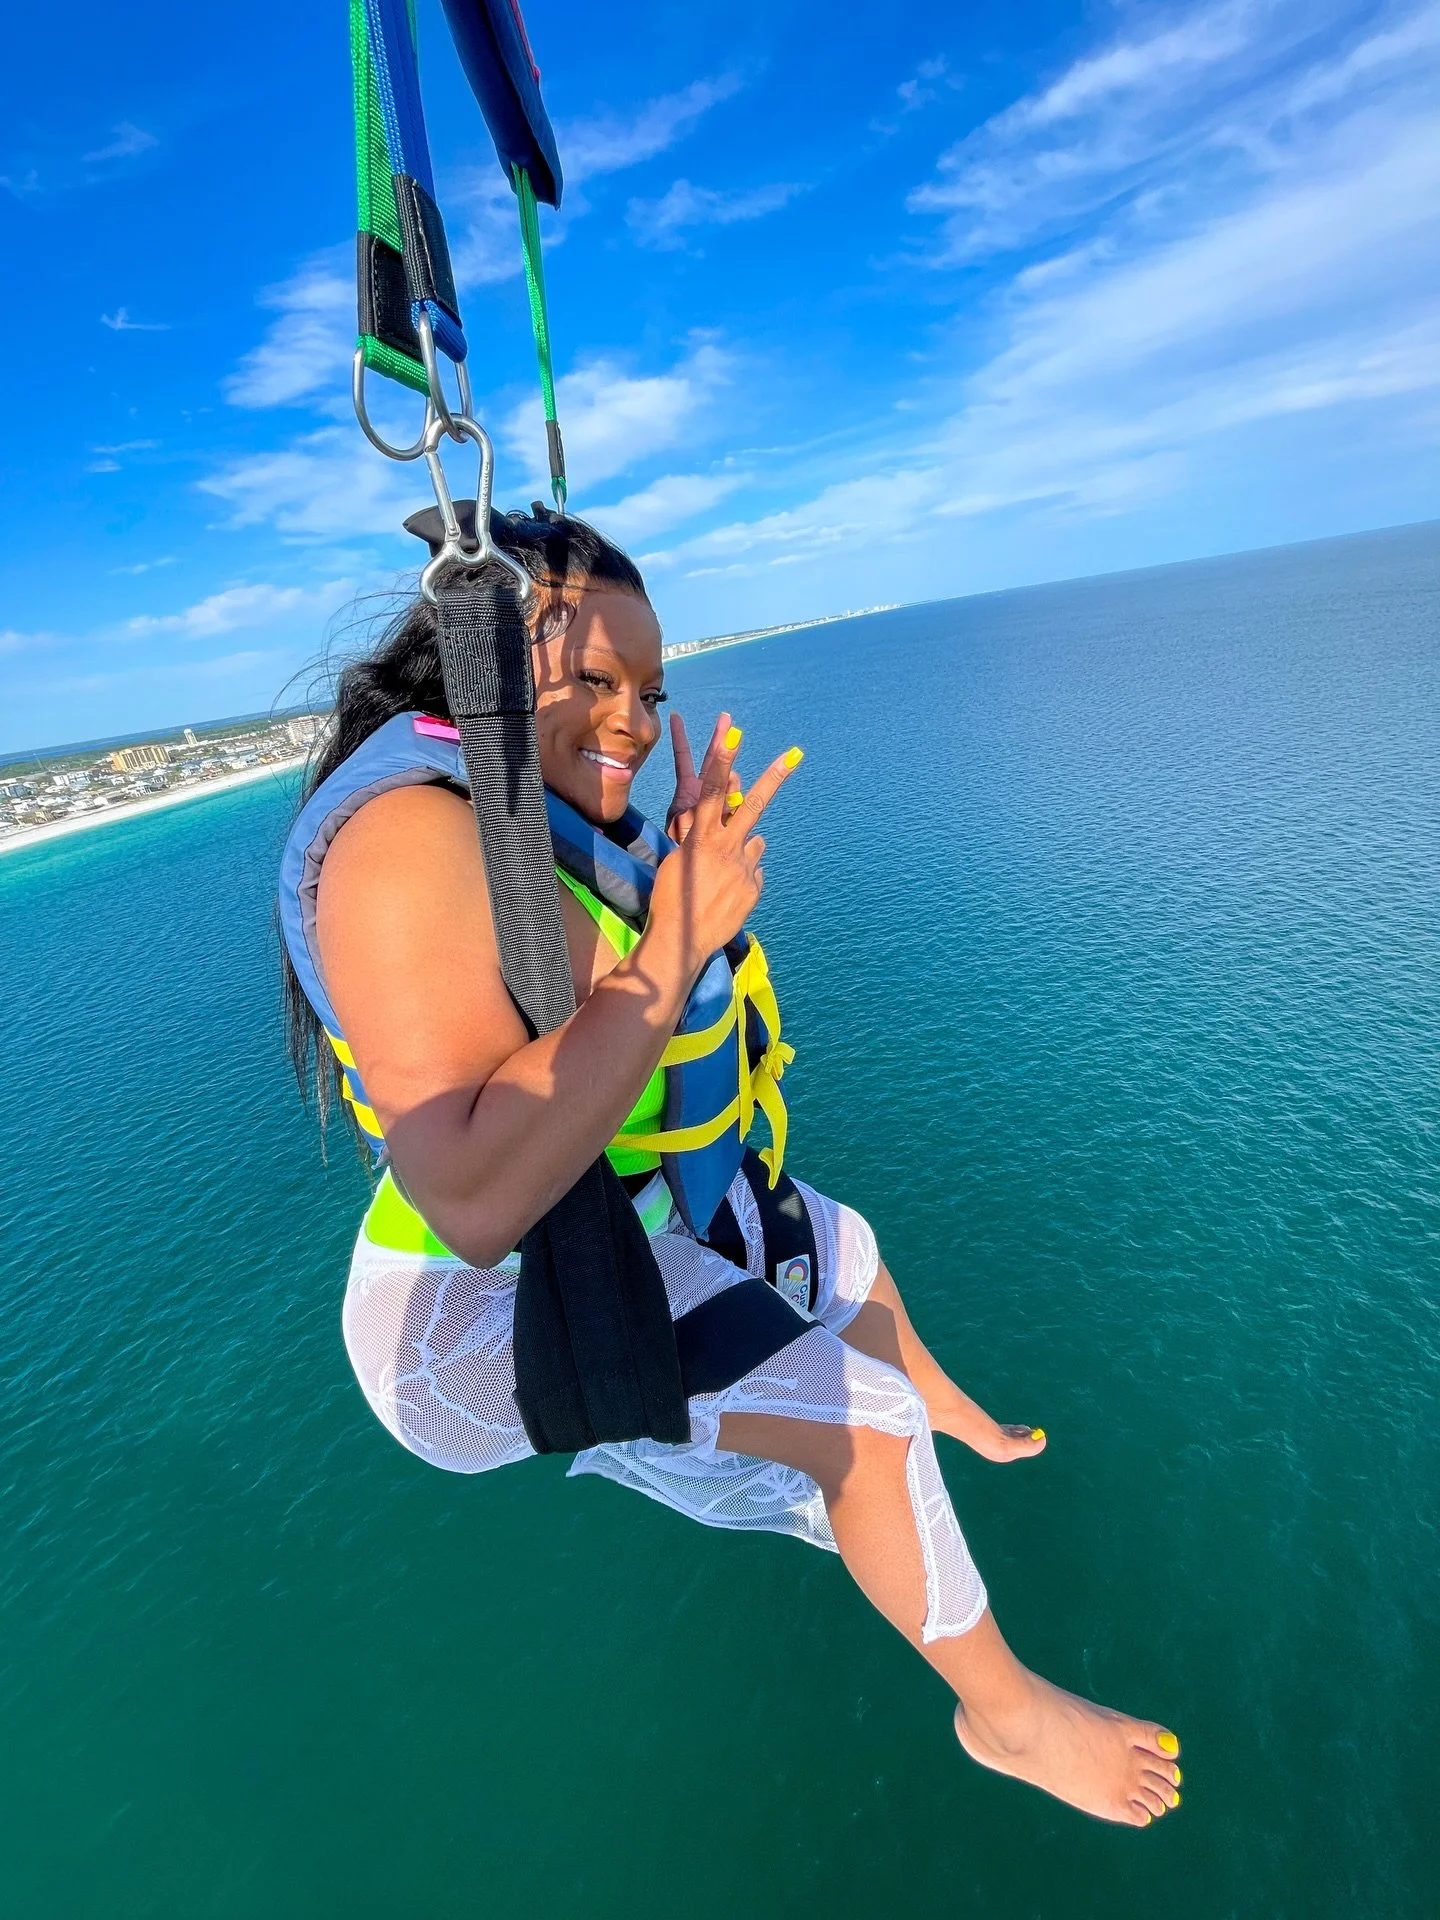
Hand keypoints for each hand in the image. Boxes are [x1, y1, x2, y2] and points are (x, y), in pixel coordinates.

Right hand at [649, 713, 801, 972]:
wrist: (680, 939)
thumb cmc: (672, 898)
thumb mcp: (679, 861)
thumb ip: (701, 838)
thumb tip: (716, 826)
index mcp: (701, 838)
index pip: (713, 790)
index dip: (723, 759)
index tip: (734, 732)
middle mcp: (726, 847)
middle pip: (754, 804)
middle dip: (774, 777)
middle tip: (795, 754)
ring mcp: (743, 867)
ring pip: (756, 842)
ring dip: (745, 850)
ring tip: (721, 878)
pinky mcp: (753, 887)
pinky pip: (754, 872)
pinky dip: (744, 879)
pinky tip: (726, 896)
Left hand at [665, 711, 738, 842]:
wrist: (694, 869)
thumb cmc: (682, 847)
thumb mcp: (681, 824)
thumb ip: (700, 801)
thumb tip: (723, 785)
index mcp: (687, 791)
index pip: (683, 759)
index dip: (679, 737)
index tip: (675, 716)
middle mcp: (703, 793)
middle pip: (714, 759)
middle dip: (721, 738)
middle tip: (726, 717)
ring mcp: (719, 802)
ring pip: (732, 783)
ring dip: (733, 785)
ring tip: (729, 797)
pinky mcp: (731, 814)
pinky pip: (739, 802)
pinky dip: (738, 805)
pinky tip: (735, 810)